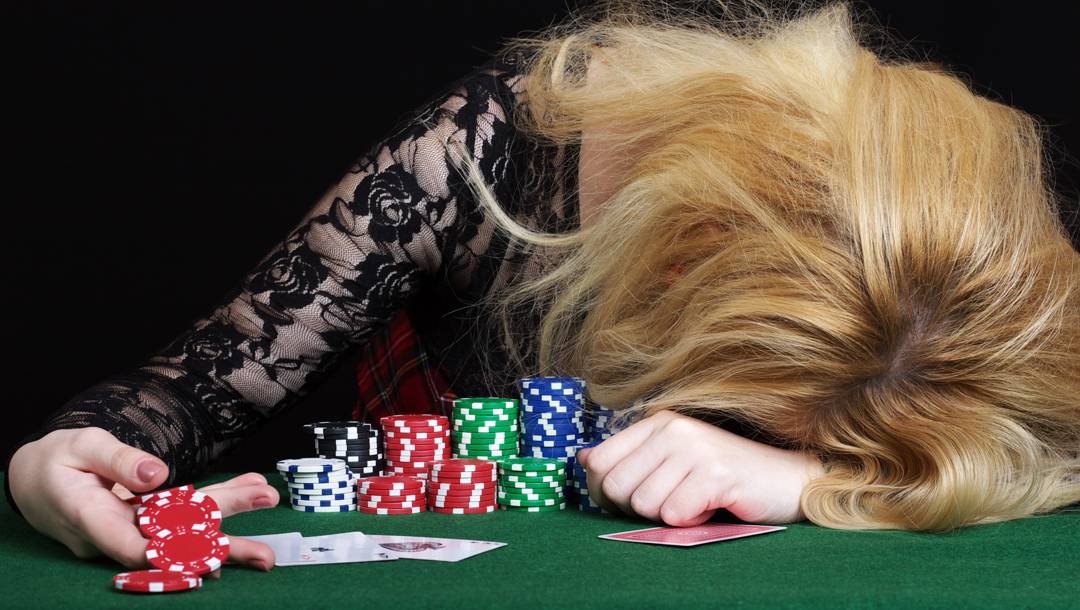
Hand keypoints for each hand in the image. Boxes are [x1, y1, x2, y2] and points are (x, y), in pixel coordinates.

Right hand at [9, 427, 279, 570]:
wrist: (38, 479)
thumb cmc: (58, 459)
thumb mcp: (82, 446)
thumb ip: (118, 460)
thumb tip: (158, 474)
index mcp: (91, 517)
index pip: (132, 545)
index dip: (171, 551)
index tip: (210, 552)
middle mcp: (115, 534)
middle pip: (173, 543)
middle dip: (221, 547)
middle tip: (264, 553)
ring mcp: (132, 532)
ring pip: (184, 530)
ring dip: (230, 520)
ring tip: (268, 500)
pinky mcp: (144, 524)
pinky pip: (183, 518)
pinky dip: (217, 504)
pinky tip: (251, 490)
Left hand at [576, 410, 824, 525]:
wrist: (786, 481)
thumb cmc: (723, 478)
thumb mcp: (671, 462)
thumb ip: (629, 460)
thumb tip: (583, 459)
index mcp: (656, 422)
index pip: (597, 462)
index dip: (604, 492)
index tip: (630, 501)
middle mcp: (672, 428)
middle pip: (616, 488)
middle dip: (637, 509)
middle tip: (671, 505)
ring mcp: (694, 448)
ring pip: (644, 505)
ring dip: (669, 516)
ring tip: (695, 502)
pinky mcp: (715, 473)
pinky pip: (674, 514)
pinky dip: (690, 522)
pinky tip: (710, 508)